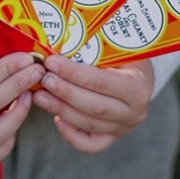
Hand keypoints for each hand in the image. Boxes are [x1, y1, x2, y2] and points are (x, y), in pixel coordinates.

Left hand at [33, 55, 153, 153]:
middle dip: (64, 92)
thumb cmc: (125, 54)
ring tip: (40, 95)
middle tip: (43, 79)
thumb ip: (94, 45)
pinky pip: (91, 144)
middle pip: (93, 106)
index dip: (73, 74)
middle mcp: (135, 111)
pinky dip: (72, 135)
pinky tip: (56, 119)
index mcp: (138, 85)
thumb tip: (59, 34)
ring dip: (61, 109)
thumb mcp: (118, 45)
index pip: (101, 82)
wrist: (139, 73)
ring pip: (88, 124)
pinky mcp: (114, 137)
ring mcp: (125, 127)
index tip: (51, 62)